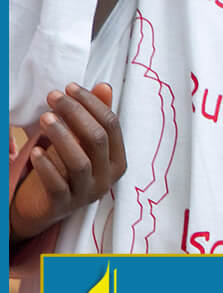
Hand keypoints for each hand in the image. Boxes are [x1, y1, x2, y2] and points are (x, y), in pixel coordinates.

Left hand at [11, 83, 125, 240]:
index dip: (92, 103)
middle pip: (97, 140)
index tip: (71, 88)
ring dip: (62, 136)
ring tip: (44, 117)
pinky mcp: (63, 206)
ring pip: (80, 162)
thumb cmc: (65, 167)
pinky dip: (46, 167)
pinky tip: (34, 150)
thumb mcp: (81, 142)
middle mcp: (107, 178)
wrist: (45, 205)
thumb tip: (104, 87)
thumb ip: (95, 117)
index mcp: (118, 160)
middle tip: (54, 97)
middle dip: (75, 114)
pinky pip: (57, 185)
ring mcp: (87, 194)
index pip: (111, 125)